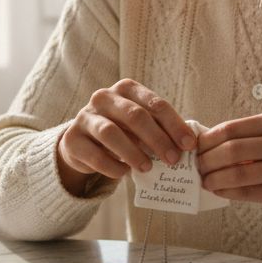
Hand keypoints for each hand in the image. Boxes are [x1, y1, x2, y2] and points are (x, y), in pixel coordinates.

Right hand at [56, 79, 194, 194]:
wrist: (83, 143)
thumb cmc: (122, 131)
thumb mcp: (141, 125)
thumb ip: (160, 129)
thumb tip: (188, 145)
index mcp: (127, 89)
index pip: (155, 104)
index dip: (174, 125)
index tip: (189, 145)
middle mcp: (104, 97)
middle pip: (135, 116)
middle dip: (157, 139)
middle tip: (173, 159)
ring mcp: (85, 116)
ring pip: (111, 133)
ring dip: (133, 152)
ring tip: (147, 168)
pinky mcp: (72, 139)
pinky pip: (94, 154)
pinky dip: (112, 166)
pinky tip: (124, 173)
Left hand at [196, 112, 261, 215]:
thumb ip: (245, 136)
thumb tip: (204, 144)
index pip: (231, 128)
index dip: (208, 140)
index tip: (196, 148)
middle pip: (232, 150)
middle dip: (208, 160)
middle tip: (198, 166)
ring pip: (238, 173)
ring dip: (215, 178)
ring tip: (206, 180)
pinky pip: (247, 192)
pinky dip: (227, 191)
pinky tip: (219, 190)